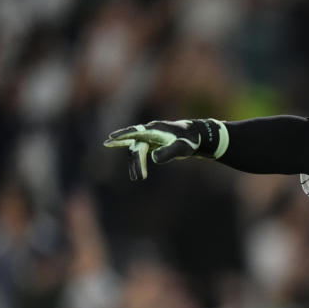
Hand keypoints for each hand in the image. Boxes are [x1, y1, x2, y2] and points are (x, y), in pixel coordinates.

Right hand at [103, 119, 226, 179]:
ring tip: (138, 178)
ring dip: (136, 164)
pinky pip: (140, 151)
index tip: (110, 140)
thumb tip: (154, 159)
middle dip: (135, 162)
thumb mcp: (182, 148)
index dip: (122, 136)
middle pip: (135, 147)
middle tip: (138, 177)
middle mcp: (150, 132)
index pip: (135, 133)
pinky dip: (136, 160)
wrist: (198, 136)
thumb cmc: (190, 141)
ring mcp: (150, 138)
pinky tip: (134, 169)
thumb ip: (169, 152)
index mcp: (155, 130)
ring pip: (136, 151)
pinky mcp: (152, 143)